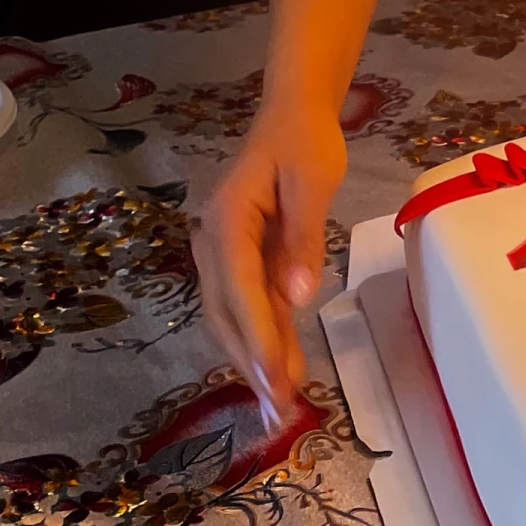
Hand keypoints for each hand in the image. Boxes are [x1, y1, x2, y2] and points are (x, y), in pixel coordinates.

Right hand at [193, 103, 345, 425]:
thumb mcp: (312, 181)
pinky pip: (248, 304)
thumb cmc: (305, 142)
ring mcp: (223, 251)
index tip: (275, 381)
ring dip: (255, 358)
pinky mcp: (240, 258)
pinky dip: (263, 337)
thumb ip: (303, 238)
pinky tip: (282, 366)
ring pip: (233, 316)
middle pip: (227, 313)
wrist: (291, 114)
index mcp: (227, 220)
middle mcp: (213, 241)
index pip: (241, 291)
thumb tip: (296, 297)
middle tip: (278, 411)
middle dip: (251, 363)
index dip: (258, 340)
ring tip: (283, 402)